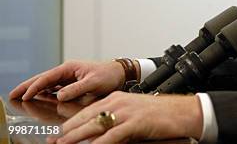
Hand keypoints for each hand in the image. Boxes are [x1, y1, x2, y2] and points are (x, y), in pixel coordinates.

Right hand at [9, 60, 125, 100]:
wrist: (120, 73)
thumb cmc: (109, 75)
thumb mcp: (94, 83)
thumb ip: (77, 89)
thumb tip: (59, 95)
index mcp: (70, 67)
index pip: (48, 78)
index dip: (35, 87)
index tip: (25, 96)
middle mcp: (67, 70)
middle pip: (43, 78)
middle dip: (27, 85)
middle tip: (12, 94)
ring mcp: (69, 76)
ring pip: (47, 83)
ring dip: (34, 89)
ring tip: (20, 96)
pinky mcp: (72, 82)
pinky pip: (54, 87)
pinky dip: (44, 92)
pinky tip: (38, 97)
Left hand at [48, 91, 202, 143]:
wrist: (182, 111)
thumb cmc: (161, 114)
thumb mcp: (134, 112)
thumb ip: (116, 119)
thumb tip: (98, 134)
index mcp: (116, 97)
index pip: (87, 111)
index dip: (70, 124)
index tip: (58, 135)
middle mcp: (118, 102)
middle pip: (86, 118)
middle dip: (67, 133)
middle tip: (54, 143)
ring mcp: (126, 112)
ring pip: (94, 126)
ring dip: (76, 139)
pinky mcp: (135, 123)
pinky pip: (111, 136)